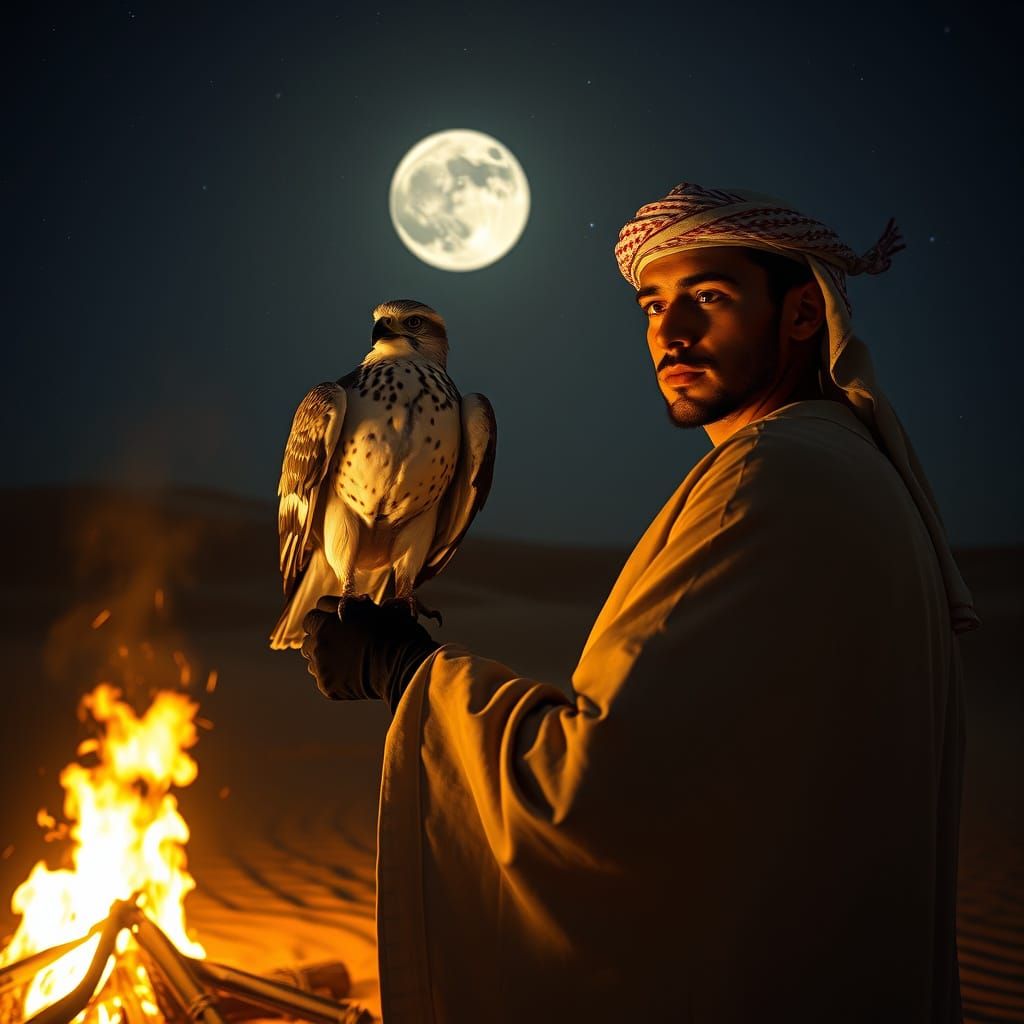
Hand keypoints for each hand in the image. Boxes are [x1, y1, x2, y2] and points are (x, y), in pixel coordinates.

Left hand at [301, 596, 439, 711]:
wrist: (404, 667)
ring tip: (345, 658)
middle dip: (322, 632)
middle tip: (340, 639)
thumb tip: (358, 605)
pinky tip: (350, 674)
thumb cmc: (399, 635)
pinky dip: (332, 675)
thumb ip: (360, 607)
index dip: (330, 611)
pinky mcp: (325, 684)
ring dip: (323, 654)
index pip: (319, 606)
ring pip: (311, 654)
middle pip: (310, 630)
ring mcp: (321, 661)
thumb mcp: (380, 610)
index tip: (340, 618)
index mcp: (333, 614)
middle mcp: (321, 636)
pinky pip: (321, 676)